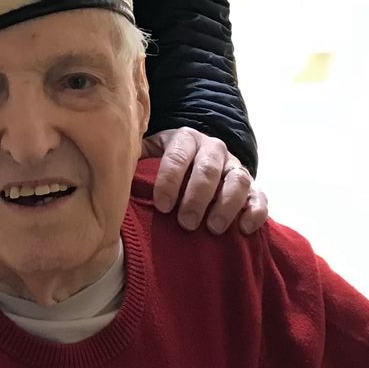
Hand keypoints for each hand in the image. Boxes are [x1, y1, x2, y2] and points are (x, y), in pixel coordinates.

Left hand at [141, 127, 267, 234]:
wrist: (200, 157)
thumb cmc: (165, 164)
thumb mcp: (148, 156)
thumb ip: (134, 161)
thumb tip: (109, 174)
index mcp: (184, 139)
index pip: (177, 156)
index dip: (170, 181)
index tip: (162, 206)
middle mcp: (213, 149)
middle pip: (208, 170)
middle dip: (197, 197)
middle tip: (186, 223)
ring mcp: (235, 167)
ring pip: (238, 180)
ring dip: (226, 205)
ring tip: (213, 229)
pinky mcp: (252, 187)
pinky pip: (260, 197)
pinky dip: (255, 212)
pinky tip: (243, 229)